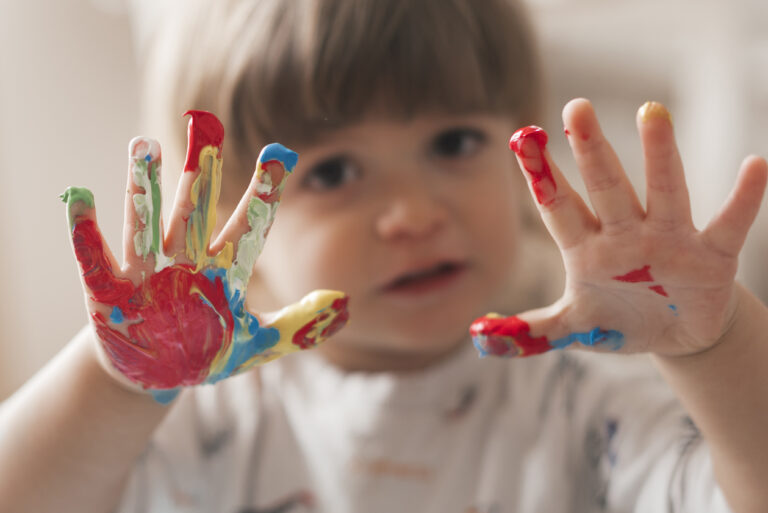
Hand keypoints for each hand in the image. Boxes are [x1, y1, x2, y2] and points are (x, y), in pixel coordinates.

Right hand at [62, 111, 348, 402]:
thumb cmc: (206, 354)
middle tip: (206, 126)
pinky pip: (95, 258)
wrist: (154, 377)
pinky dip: (85, 231)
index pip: (248, 227)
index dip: (264, 193)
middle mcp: (185, 262)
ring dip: (143, 187)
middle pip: (195, 211)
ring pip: (146, 224)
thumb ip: (298, 325)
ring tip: (143, 145)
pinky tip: (80, 197)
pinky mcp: (108, 292)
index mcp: (222, 272)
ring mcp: (146, 274)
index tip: (282, 154)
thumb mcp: (256, 345)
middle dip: (199, 173)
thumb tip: (343, 303)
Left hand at [471, 99, 766, 357]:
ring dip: (659, 156)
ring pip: (663, 192)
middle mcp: (625, 234)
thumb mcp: (574, 327)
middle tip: (576, 107)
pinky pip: (729, 225)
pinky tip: (755, 166)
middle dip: (592, 150)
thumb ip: (532, 330)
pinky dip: (744, 200)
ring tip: (652, 113)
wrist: (673, 335)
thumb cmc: (617, 318)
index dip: (542, 176)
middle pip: (606, 187)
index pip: (559, 206)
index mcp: (587, 248)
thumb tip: (478, 337)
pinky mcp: (711, 257)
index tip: (522, 137)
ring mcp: (668, 240)